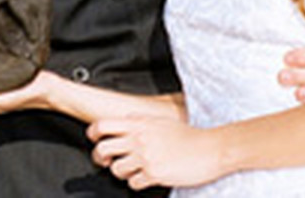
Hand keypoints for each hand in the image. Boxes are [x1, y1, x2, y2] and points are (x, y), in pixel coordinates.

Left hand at [88, 117, 224, 189]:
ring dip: (121, 172)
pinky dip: (136, 183)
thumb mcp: (161, 121)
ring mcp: (146, 157)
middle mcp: (139, 140)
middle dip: (99, 158)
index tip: (94, 140)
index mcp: (140, 124)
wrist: (211, 149)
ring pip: (116, 169)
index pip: (103, 125)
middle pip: (103, 149)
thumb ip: (141, 121)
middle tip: (105, 161)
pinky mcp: (154, 174)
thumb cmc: (190, 136)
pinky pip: (133, 183)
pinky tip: (144, 178)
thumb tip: (127, 120)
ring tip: (131, 171)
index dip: (93, 133)